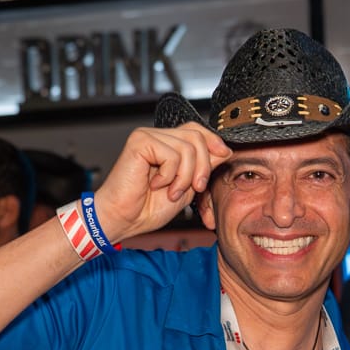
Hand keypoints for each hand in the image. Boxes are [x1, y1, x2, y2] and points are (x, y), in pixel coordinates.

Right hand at [94, 124, 232, 242]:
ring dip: (185, 177)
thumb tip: (224, 149)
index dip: (214, 141)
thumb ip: (203, 166)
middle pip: (197, 137)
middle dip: (203, 167)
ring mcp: (147, 136)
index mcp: (167, 144)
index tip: (225, 156)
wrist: (125, 220)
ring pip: (187, 148)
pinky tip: (155, 185)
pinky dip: (169, 176)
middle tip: (194, 188)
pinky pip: (172, 155)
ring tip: (171, 191)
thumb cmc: (148, 207)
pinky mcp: (139, 142)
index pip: (197, 130)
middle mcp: (157, 136)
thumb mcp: (187, 186)